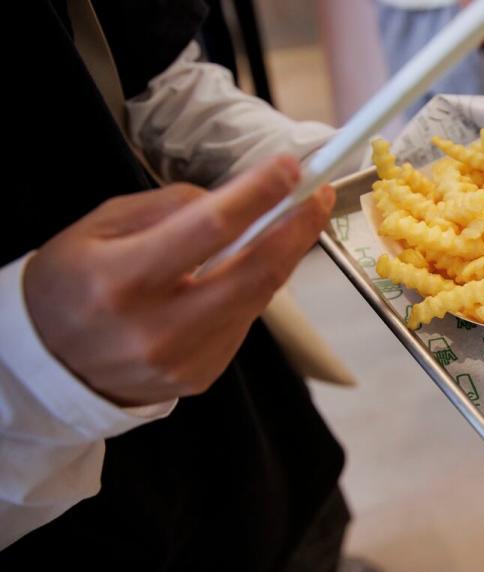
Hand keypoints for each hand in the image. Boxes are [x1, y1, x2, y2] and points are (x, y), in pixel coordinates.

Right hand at [24, 156, 333, 405]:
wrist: (50, 367)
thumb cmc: (71, 286)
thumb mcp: (96, 229)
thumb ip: (166, 209)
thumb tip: (231, 198)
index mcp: (121, 280)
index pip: (209, 228)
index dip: (258, 194)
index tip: (290, 168)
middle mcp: (157, 328)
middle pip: (255, 273)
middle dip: (298, 229)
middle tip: (320, 196)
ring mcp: (183, 360)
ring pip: (257, 298)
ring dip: (280, 257)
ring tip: (289, 224)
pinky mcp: (200, 376)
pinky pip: (242, 323)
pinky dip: (249, 291)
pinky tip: (237, 274)